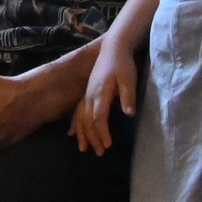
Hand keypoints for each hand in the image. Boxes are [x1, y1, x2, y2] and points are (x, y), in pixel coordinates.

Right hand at [73, 38, 137, 155]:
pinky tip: (73, 133)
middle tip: (100, 153)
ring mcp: (86, 95)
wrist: (112, 49)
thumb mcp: (129, 78)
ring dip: (83, 134)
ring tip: (84, 149)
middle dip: (92, 138)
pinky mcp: (87, 94)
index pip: (99, 117)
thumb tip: (129, 113)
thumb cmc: (122, 64)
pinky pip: (77, 112)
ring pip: (81, 118)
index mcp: (100, 93)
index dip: (102, 132)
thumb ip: (127, 96)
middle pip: (87, 121)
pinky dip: (75, 124)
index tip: (107, 145)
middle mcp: (90, 96)